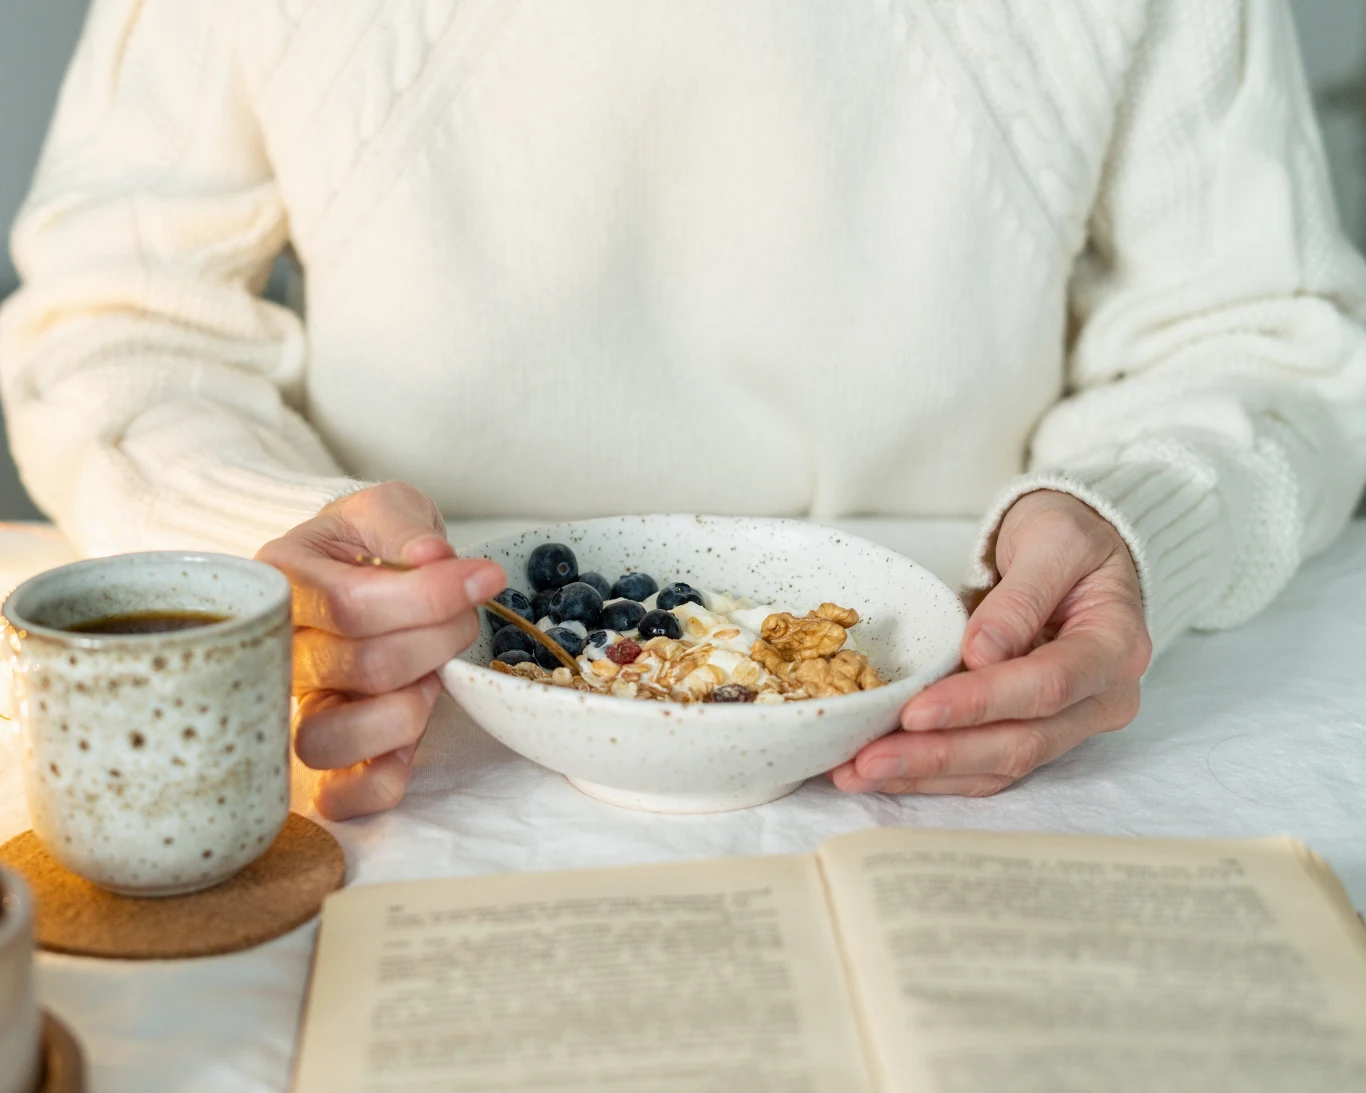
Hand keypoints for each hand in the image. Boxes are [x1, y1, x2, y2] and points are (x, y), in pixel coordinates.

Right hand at [255, 481, 504, 819]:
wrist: (353, 577)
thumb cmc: (366, 545)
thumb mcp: (385, 507)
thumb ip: (403, 524)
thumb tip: (432, 557)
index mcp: (279, 582)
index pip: (350, 605)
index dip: (428, 597)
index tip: (482, 579)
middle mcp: (273, 653)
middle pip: (362, 666)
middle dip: (438, 640)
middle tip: (463, 619)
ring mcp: (288, 711)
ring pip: (330, 738)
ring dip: (406, 710)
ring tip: (431, 677)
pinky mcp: (317, 762)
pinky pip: (338, 796)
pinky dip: (384, 776)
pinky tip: (412, 738)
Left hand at [833, 489, 1150, 795]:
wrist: (1080, 551)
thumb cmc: (1069, 536)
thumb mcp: (1051, 540)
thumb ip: (1021, 596)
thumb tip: (981, 653)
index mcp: (1116, 648)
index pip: (1047, 686)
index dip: (980, 702)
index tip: (917, 710)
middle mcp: (1102, 699)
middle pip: (1021, 742)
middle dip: (939, 754)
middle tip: (869, 760)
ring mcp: (1071, 724)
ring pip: (999, 766)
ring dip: (926, 774)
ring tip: (858, 773)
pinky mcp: (1035, 731)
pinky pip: (985, 766)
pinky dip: (933, 773)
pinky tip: (883, 771)